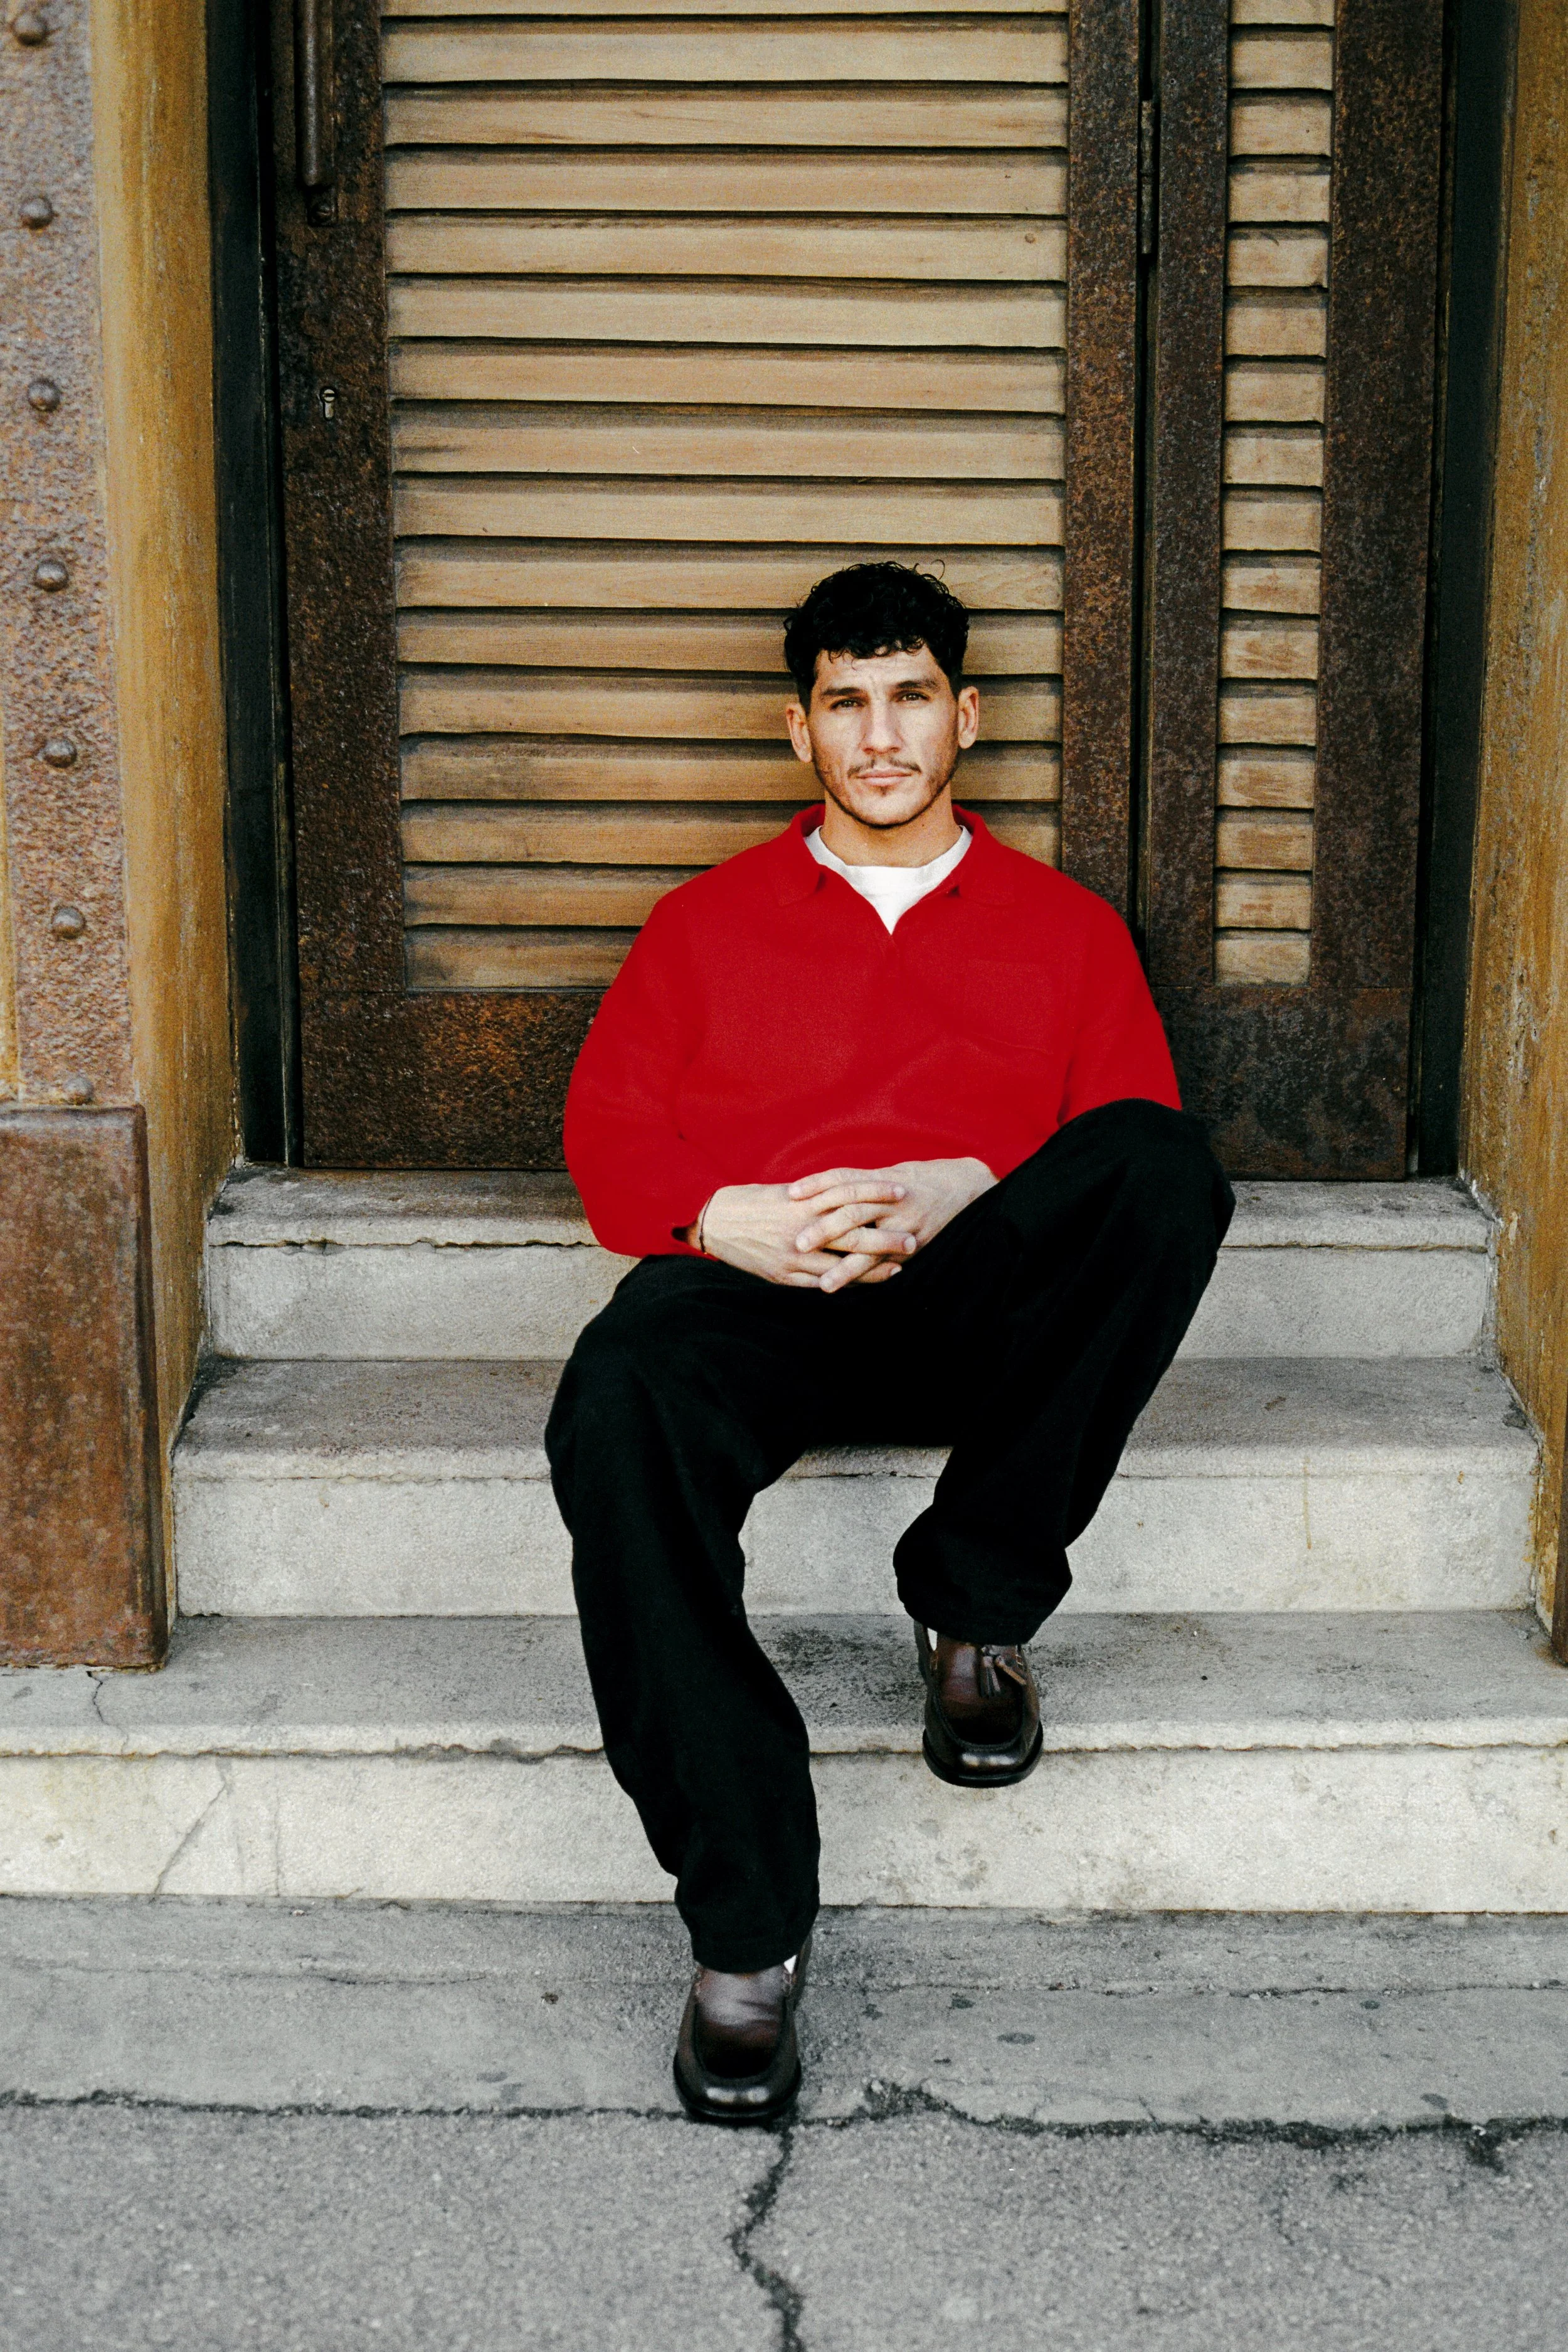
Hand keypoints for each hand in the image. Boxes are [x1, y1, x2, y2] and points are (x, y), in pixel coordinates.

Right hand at [687, 1175, 913, 1290]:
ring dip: (871, 1270)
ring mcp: (793, 1256)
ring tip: (897, 1269)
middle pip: (853, 1237)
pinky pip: (820, 1283)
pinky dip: (844, 1284)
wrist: (713, 1222)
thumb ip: (814, 1196)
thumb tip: (842, 1194)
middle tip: (912, 1240)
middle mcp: (802, 1230)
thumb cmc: (750, 1202)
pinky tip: (862, 1285)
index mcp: (803, 1202)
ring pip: (841, 1267)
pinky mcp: (784, 1275)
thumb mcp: (784, 1192)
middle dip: (885, 1240)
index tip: (900, 1193)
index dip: (877, 1195)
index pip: (849, 1196)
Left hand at [788, 1157, 996, 1272]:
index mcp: (880, 1179)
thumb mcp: (889, 1173)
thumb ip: (859, 1183)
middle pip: (852, 1212)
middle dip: (825, 1229)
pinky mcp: (915, 1244)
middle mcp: (892, 1200)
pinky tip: (856, 1290)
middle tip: (798, 1243)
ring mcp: (905, 1223)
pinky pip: (889, 1263)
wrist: (965, 1186)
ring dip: (846, 1267)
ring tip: (823, 1284)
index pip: (843, 1179)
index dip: (816, 1184)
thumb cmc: (920, 1180)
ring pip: (871, 1245)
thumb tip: (821, 1190)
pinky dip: (871, 1277)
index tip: (790, 1193)